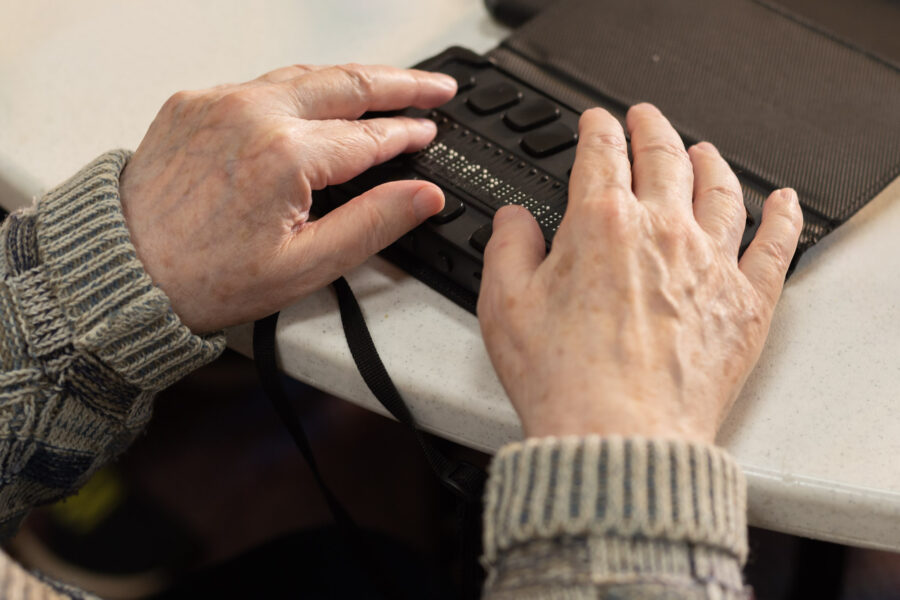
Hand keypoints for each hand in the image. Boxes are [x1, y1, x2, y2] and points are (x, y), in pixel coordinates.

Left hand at [119, 64, 456, 332]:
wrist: (125, 274)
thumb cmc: (204, 278)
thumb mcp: (305, 265)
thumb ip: (374, 224)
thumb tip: (425, 196)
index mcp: (285, 155)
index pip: (369, 135)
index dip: (407, 134)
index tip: (430, 132)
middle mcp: (252, 114)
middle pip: (347, 84)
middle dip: (401, 82)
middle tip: (436, 86)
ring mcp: (219, 102)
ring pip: (306, 76)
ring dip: (353, 79)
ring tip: (389, 84)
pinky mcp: (194, 102)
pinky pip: (262, 84)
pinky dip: (302, 87)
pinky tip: (320, 98)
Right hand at [478, 104, 802, 443]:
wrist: (619, 438)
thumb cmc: (564, 382)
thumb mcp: (503, 306)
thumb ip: (507, 248)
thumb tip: (514, 221)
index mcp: (601, 224)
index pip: (602, 152)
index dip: (596, 128)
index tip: (596, 122)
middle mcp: (662, 231)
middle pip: (665, 156)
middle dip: (651, 128)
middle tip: (645, 119)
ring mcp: (710, 264)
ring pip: (720, 190)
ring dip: (710, 161)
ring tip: (703, 151)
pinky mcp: (746, 304)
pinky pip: (775, 246)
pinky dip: (782, 217)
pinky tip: (783, 204)